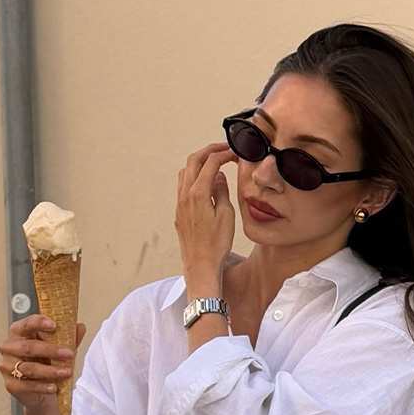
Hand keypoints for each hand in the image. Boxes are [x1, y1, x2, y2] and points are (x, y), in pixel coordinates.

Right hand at [0, 315, 86, 414]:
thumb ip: (69, 338)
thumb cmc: (46, 362)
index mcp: (19, 332)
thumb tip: (80, 327)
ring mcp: (7, 366)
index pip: (26, 324)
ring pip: (29, 368)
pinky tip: (54, 387)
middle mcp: (9, 347)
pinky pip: (27, 385)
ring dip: (50, 371)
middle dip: (50, 350)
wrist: (39, 389)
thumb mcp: (59, 348)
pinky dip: (42, 386)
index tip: (54, 325)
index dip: (39, 323)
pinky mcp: (11, 384)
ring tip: (67, 372)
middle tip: (68, 354)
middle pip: (28, 347)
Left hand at [175, 141, 236, 281]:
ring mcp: (180, 204)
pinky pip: (183, 186)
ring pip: (185, 172)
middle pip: (193, 160)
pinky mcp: (179, 212)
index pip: (210, 163)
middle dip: (209, 151)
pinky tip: (206, 183)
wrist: (200, 265)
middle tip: (224, 149)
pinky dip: (194, 177)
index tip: (234, 153)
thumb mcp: (226, 214)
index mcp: (198, 193)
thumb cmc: (216, 244)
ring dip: (199, 163)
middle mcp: (185, 196)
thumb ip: (221, 191)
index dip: (223, 153)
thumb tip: (218, 176)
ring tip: (215, 163)